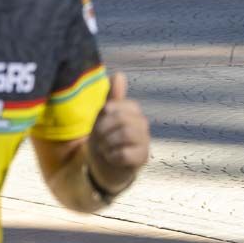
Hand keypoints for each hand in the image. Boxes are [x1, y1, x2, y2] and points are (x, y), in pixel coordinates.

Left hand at [88, 72, 149, 191]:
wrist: (103, 167)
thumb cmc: (104, 139)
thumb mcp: (103, 118)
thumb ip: (112, 97)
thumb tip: (119, 75)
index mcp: (132, 111)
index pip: (114, 107)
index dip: (102, 118)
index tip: (99, 126)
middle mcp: (142, 124)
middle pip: (120, 120)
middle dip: (103, 132)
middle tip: (101, 141)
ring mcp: (145, 140)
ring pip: (125, 134)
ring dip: (108, 144)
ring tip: (106, 149)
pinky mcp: (143, 157)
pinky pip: (125, 153)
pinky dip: (112, 157)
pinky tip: (113, 159)